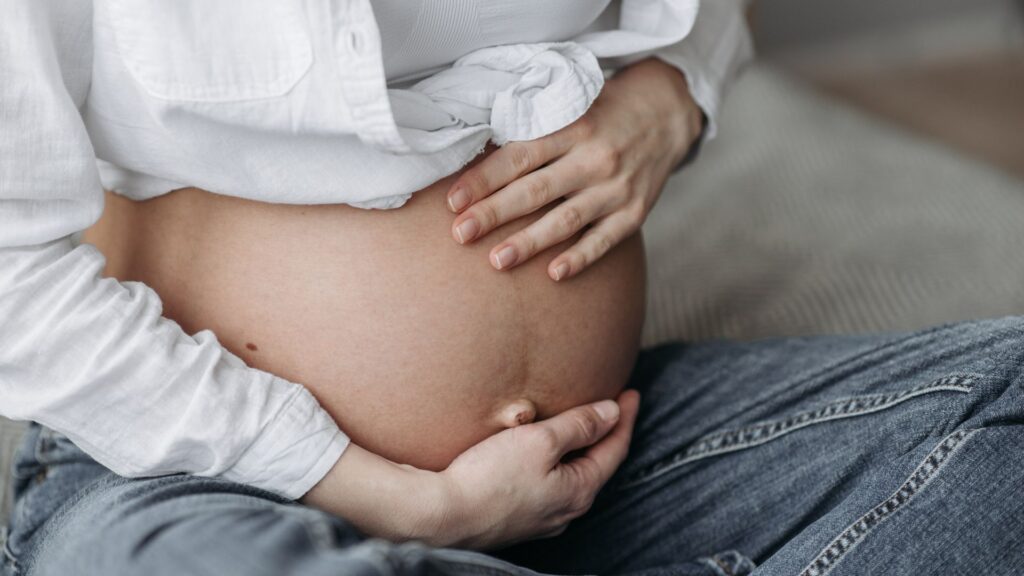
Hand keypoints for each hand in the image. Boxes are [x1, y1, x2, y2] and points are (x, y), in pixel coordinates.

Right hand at [302, 390, 640, 549]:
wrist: (440, 515)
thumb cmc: (489, 478)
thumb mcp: (540, 440)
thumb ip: (578, 425)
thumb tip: (612, 412)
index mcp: (578, 491)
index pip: (614, 449)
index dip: (625, 418)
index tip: (631, 392)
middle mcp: (565, 510)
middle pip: (595, 465)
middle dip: (605, 434)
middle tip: (612, 406)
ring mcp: (540, 517)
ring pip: (570, 475)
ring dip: (578, 448)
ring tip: (579, 425)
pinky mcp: (515, 516)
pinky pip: (546, 483)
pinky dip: (553, 461)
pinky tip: (540, 452)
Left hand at [446, 58, 703, 280]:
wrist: (667, 113)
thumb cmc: (604, 111)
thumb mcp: (572, 104)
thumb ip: (535, 125)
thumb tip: (475, 148)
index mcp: (573, 126)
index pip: (520, 155)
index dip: (484, 178)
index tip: (453, 200)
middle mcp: (595, 158)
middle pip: (536, 190)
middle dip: (495, 213)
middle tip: (460, 234)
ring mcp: (616, 188)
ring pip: (566, 220)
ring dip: (530, 242)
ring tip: (496, 261)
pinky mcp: (634, 212)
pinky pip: (604, 240)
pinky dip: (580, 257)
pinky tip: (554, 274)